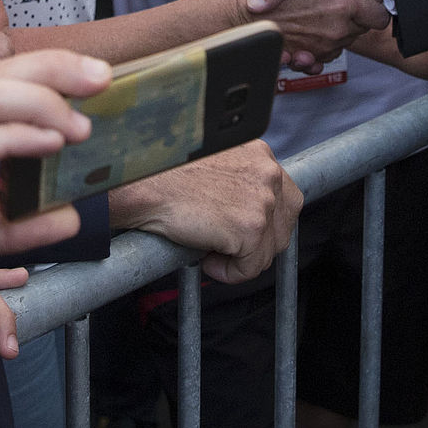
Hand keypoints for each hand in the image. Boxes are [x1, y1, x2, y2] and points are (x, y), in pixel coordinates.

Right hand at [110, 141, 301, 283]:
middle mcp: (267, 173)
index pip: (284, 196)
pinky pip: (250, 268)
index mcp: (259, 154)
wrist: (142, 180)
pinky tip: (205, 260)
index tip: (243, 232)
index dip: (265, 221)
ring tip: (211, 251)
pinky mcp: (250, 229)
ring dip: (241, 259)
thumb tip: (239, 209)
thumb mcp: (213, 161)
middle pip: (283, 224)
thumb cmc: (162, 171)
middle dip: (259, 243)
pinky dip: (229, 273)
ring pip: (268, 250)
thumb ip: (237, 179)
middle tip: (227, 248)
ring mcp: (262, 201)